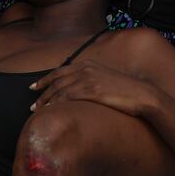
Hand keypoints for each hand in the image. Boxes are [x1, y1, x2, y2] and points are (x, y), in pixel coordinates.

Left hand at [30, 58, 159, 117]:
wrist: (142, 94)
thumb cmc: (126, 91)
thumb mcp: (105, 80)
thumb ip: (91, 80)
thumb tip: (80, 90)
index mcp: (88, 64)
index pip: (60, 71)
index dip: (45, 79)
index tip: (34, 87)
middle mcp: (86, 69)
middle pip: (56, 80)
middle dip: (42, 91)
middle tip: (32, 103)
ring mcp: (88, 79)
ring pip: (59, 89)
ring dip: (46, 100)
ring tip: (36, 111)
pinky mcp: (92, 91)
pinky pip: (68, 97)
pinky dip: (56, 103)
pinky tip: (50, 111)